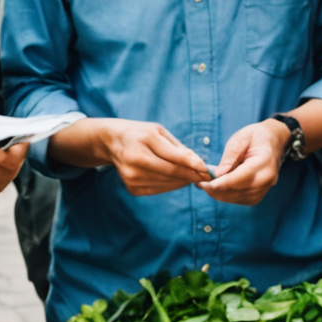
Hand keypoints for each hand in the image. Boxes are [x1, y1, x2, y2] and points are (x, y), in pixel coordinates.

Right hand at [94, 119, 211, 195]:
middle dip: (192, 175)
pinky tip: (176, 180)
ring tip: (194, 176)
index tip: (208, 169)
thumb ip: (178, 148)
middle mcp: (136, 159)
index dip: (195, 165)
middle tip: (207, 176)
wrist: (112, 142)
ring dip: (183, 181)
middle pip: (172, 173)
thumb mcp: (159, 131)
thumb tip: (198, 164)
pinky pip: (159, 190)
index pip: (175, 157)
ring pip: (167, 184)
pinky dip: (171, 185)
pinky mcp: (132, 188)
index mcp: (145, 140)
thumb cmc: (141, 134)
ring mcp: (132, 176)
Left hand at [201, 120, 286, 205]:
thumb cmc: (255, 136)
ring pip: (239, 198)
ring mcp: (265, 188)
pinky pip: (242, 199)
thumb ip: (230, 156)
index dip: (222, 183)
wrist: (273, 140)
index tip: (204, 184)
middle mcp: (267, 178)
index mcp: (264, 162)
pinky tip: (217, 189)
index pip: (242, 177)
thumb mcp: (240, 138)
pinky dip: (228, 196)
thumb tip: (217, 174)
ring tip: (206, 186)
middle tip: (200, 184)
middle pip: (239, 190)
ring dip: (221, 194)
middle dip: (217, 190)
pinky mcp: (260, 193)